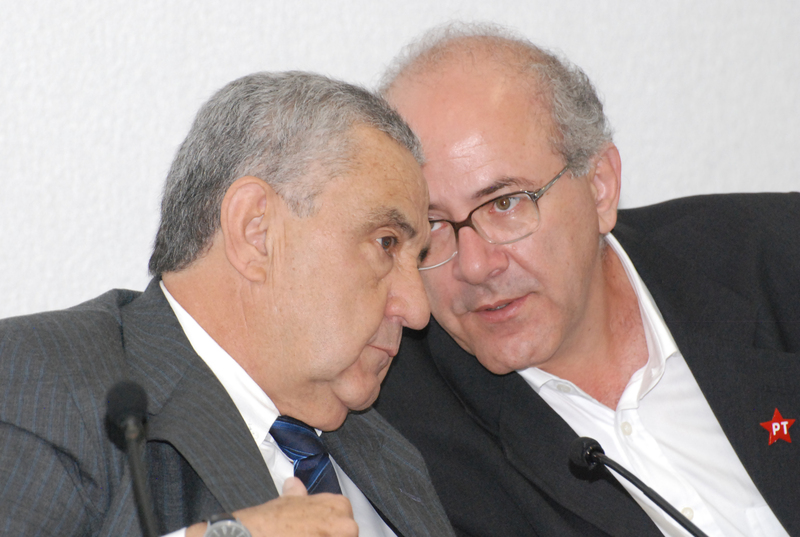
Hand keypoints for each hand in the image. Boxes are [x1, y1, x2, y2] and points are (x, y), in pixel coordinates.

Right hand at [185, 478, 357, 536]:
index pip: (347, 524)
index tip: (317, 531)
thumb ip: (298, 493)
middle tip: (306, 536)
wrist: (254, 534)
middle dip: (329, 536)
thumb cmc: (271, 521)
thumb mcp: (287, 500)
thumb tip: (294, 484)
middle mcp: (345, 524)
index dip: (329, 530)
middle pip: (347, 535)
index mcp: (339, 506)